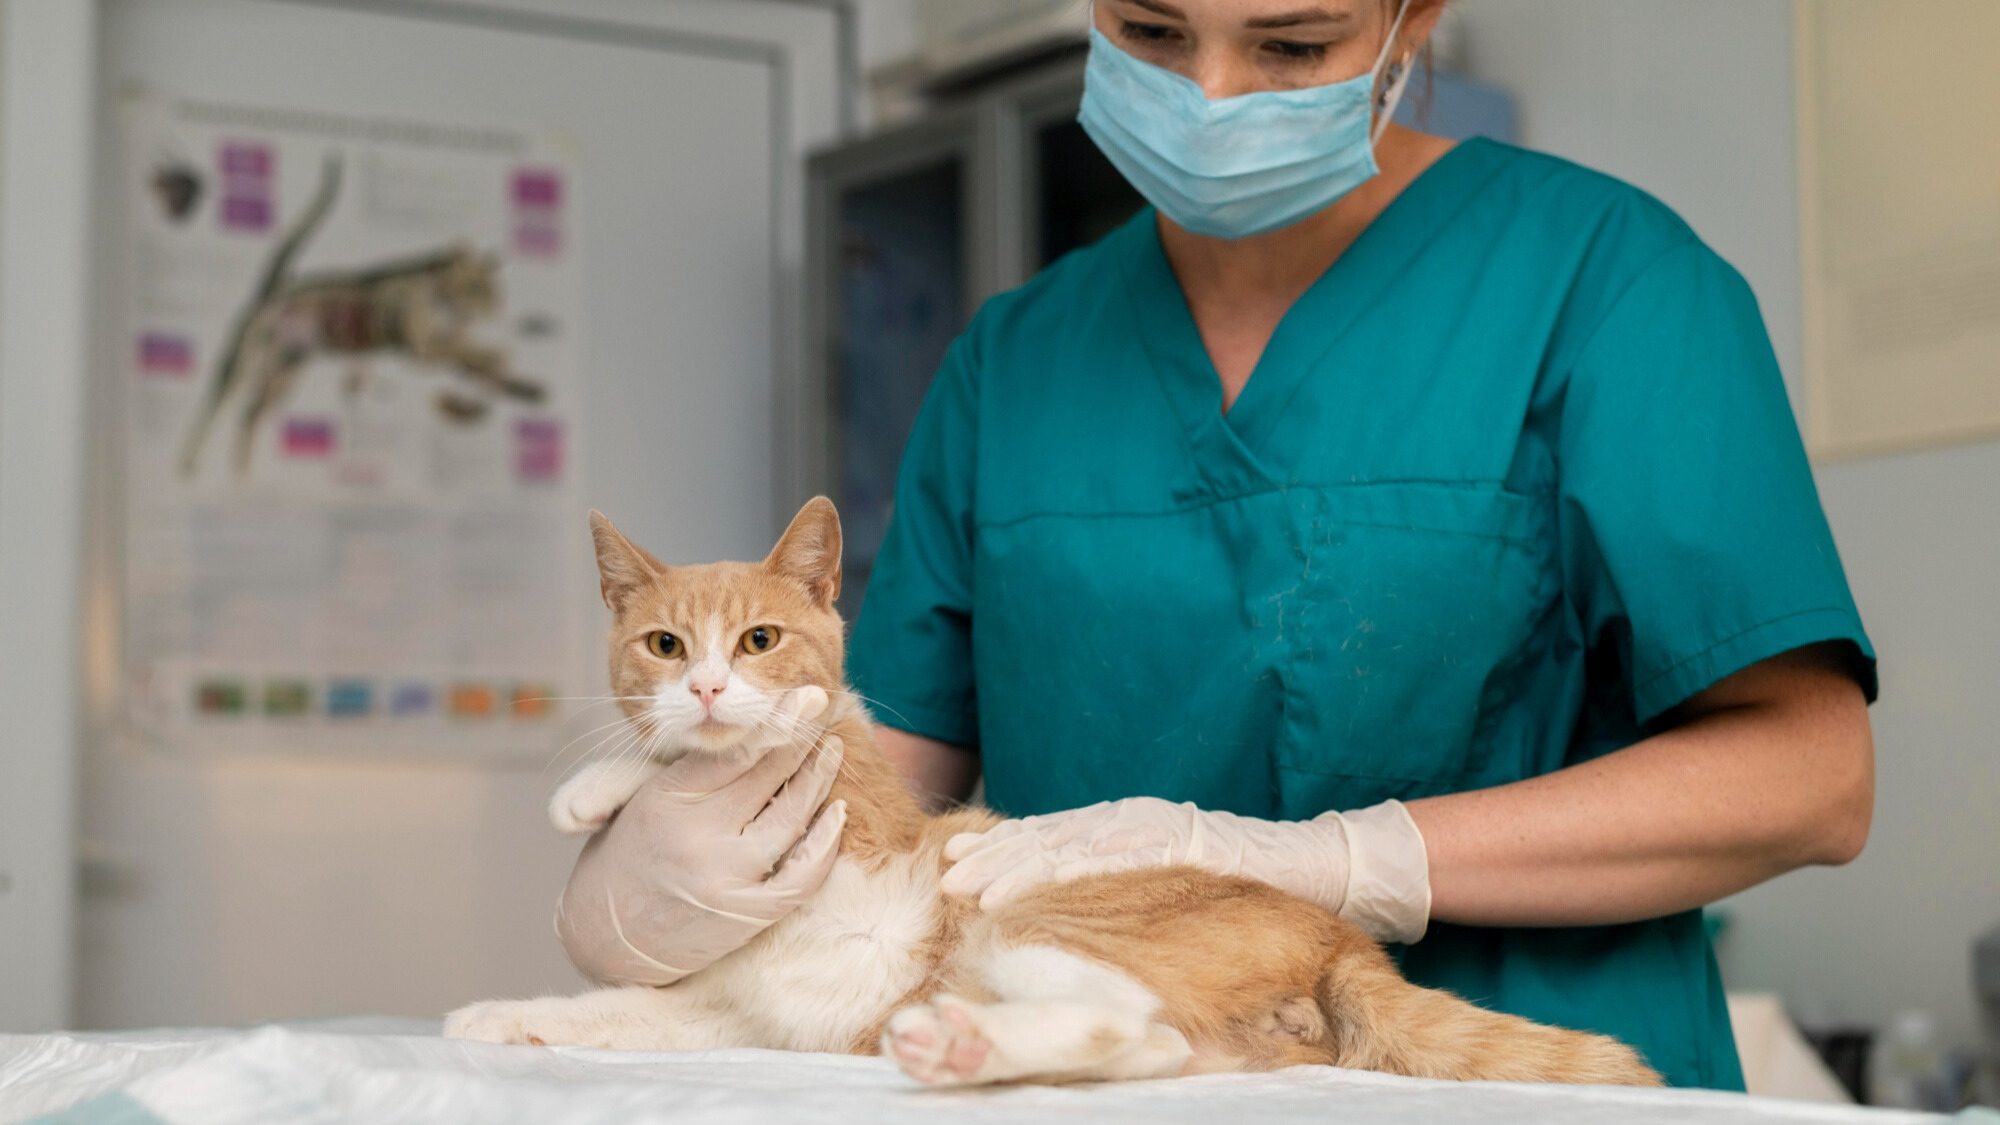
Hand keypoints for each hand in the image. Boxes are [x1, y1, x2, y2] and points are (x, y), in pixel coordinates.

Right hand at [554, 687, 847, 984]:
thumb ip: (683, 765)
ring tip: (832, 750)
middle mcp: (698, 834)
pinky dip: (825, 842)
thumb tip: (733, 721)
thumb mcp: (635, 798)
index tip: (805, 696)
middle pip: (767, 775)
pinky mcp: (747, 913)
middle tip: (827, 706)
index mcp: (668, 798)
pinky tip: (837, 814)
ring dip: (818, 778)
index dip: (775, 720)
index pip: (734, 749)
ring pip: (791, 817)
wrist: (603, 936)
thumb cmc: (625, 855)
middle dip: (802, 736)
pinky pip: (802, 875)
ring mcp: (726, 876)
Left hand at [940, 796, 1430, 943]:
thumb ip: (1125, 884)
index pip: (1051, 837)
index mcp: (1128, 828)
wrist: (1318, 866)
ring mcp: (1159, 825)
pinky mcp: (1185, 838)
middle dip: (995, 856)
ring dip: (1021, 862)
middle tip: (947, 876)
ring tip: (976, 885)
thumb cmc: (1242, 884)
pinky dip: (1080, 860)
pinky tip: (1043, 873)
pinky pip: (1123, 850)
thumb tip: (1074, 911)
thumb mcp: (1171, 882)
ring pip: (1074, 841)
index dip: (1001, 850)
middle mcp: (1135, 819)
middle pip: (1050, 834)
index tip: (955, 864)